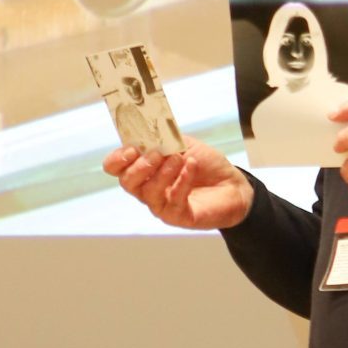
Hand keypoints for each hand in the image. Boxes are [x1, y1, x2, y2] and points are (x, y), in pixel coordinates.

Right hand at [104, 136, 253, 230]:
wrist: (232, 184)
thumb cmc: (205, 165)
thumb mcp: (184, 144)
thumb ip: (165, 138)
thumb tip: (149, 131)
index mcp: (143, 169)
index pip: (115, 167)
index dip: (117, 159)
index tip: (132, 149)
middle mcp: (146, 189)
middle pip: (127, 182)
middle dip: (140, 166)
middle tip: (158, 154)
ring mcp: (160, 205)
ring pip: (148, 192)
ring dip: (163, 172)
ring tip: (180, 159)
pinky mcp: (177, 216)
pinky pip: (173, 201)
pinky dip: (182, 181)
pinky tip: (191, 167)